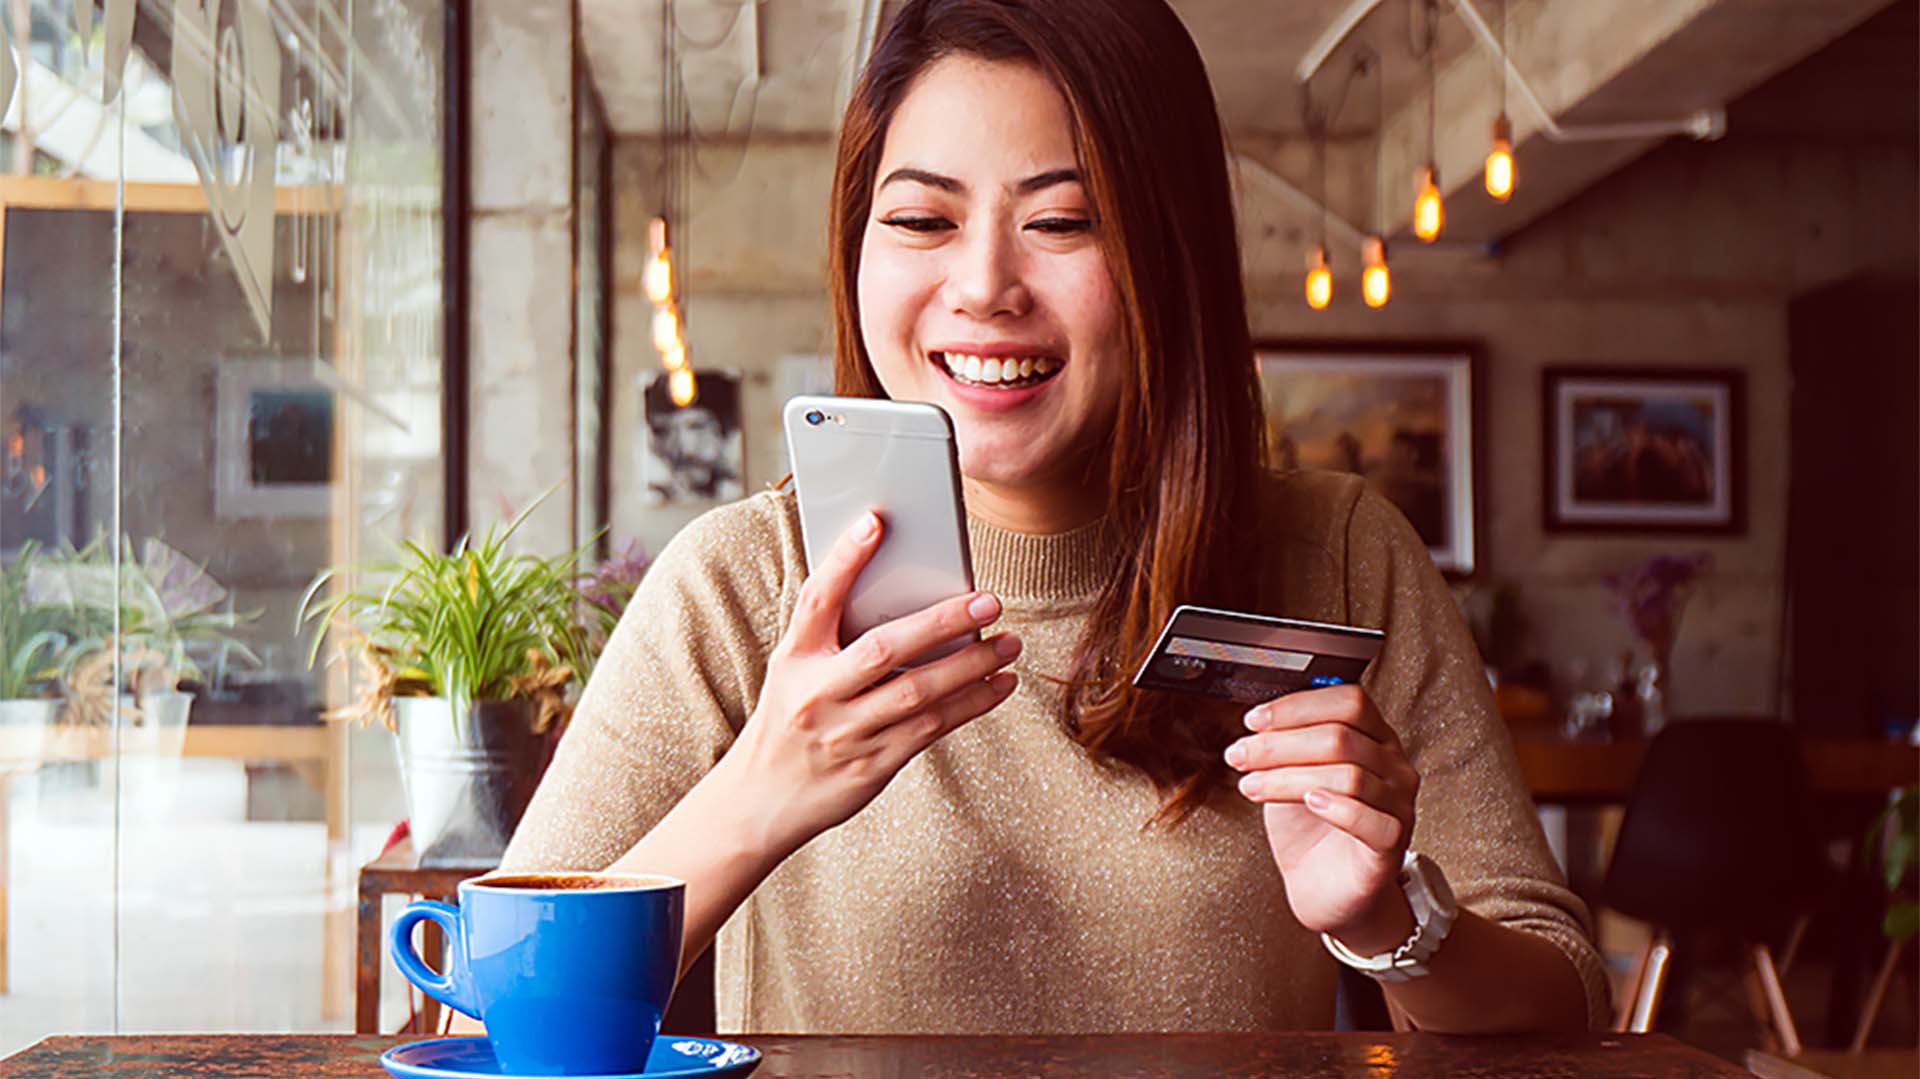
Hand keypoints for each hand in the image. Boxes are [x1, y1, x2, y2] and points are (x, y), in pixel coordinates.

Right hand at [720, 512, 1020, 858]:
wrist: (759, 800)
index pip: (818, 600)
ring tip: (1008, 643)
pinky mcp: (872, 764)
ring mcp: (845, 732)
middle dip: (942, 621)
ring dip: (971, 666)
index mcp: (793, 659)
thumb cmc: (789, 721)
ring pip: (918, 692)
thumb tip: (905, 594)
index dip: (845, 559)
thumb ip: (835, 639)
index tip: (876, 521)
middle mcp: (817, 693)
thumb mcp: (794, 673)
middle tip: (989, 601)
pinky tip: (998, 685)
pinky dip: (971, 704)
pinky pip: (931, 728)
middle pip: (884, 648)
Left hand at [1225, 684, 1419, 952]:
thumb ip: (1285, 744)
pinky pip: (1371, 819)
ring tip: (1252, 786)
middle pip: (1341, 737)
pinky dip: (1336, 807)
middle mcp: (1394, 765)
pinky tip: (1309, 803)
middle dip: (1280, 744)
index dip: (1297, 706)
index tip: (1254, 720)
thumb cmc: (1309, 827)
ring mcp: (1398, 804)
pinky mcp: (1392, 845)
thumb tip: (1258, 722)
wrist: (1322, 887)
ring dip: (1289, 777)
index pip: (1348, 701)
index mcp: (1374, 737)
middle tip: (1240, 755)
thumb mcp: (1290, 774)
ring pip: (1348, 775)